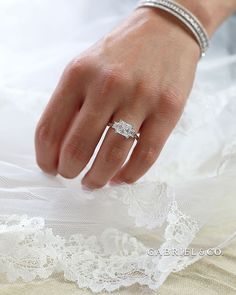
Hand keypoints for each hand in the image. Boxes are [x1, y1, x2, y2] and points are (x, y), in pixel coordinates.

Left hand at [35, 7, 199, 188]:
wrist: (166, 30)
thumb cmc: (121, 53)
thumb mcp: (86, 67)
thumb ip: (70, 103)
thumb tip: (58, 147)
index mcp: (79, 74)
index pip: (50, 128)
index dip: (45, 157)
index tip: (49, 167)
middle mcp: (108, 85)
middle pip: (78, 147)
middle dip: (69, 171)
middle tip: (71, 175)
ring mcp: (140, 98)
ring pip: (112, 156)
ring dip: (98, 178)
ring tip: (93, 182)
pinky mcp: (168, 110)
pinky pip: (146, 155)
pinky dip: (130, 175)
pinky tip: (121, 178)